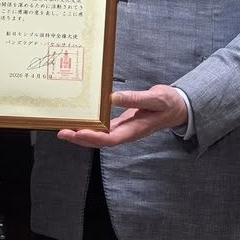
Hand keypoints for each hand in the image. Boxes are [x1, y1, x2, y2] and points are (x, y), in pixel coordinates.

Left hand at [59, 84, 187, 147]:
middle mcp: (127, 132)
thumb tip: (114, 98)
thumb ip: (136, 99)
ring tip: (64, 129)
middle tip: (62, 132)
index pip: (110, 139)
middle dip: (80, 139)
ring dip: (82, 134)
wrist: (178, 107)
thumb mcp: (155, 98)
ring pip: (100, 136)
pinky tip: (80, 122)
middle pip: (100, 141)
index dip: (93, 138)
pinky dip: (91, 127)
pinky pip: (103, 129)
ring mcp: (124, 129)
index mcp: (135, 130)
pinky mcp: (122, 123)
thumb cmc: (168, 103)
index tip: (78, 133)